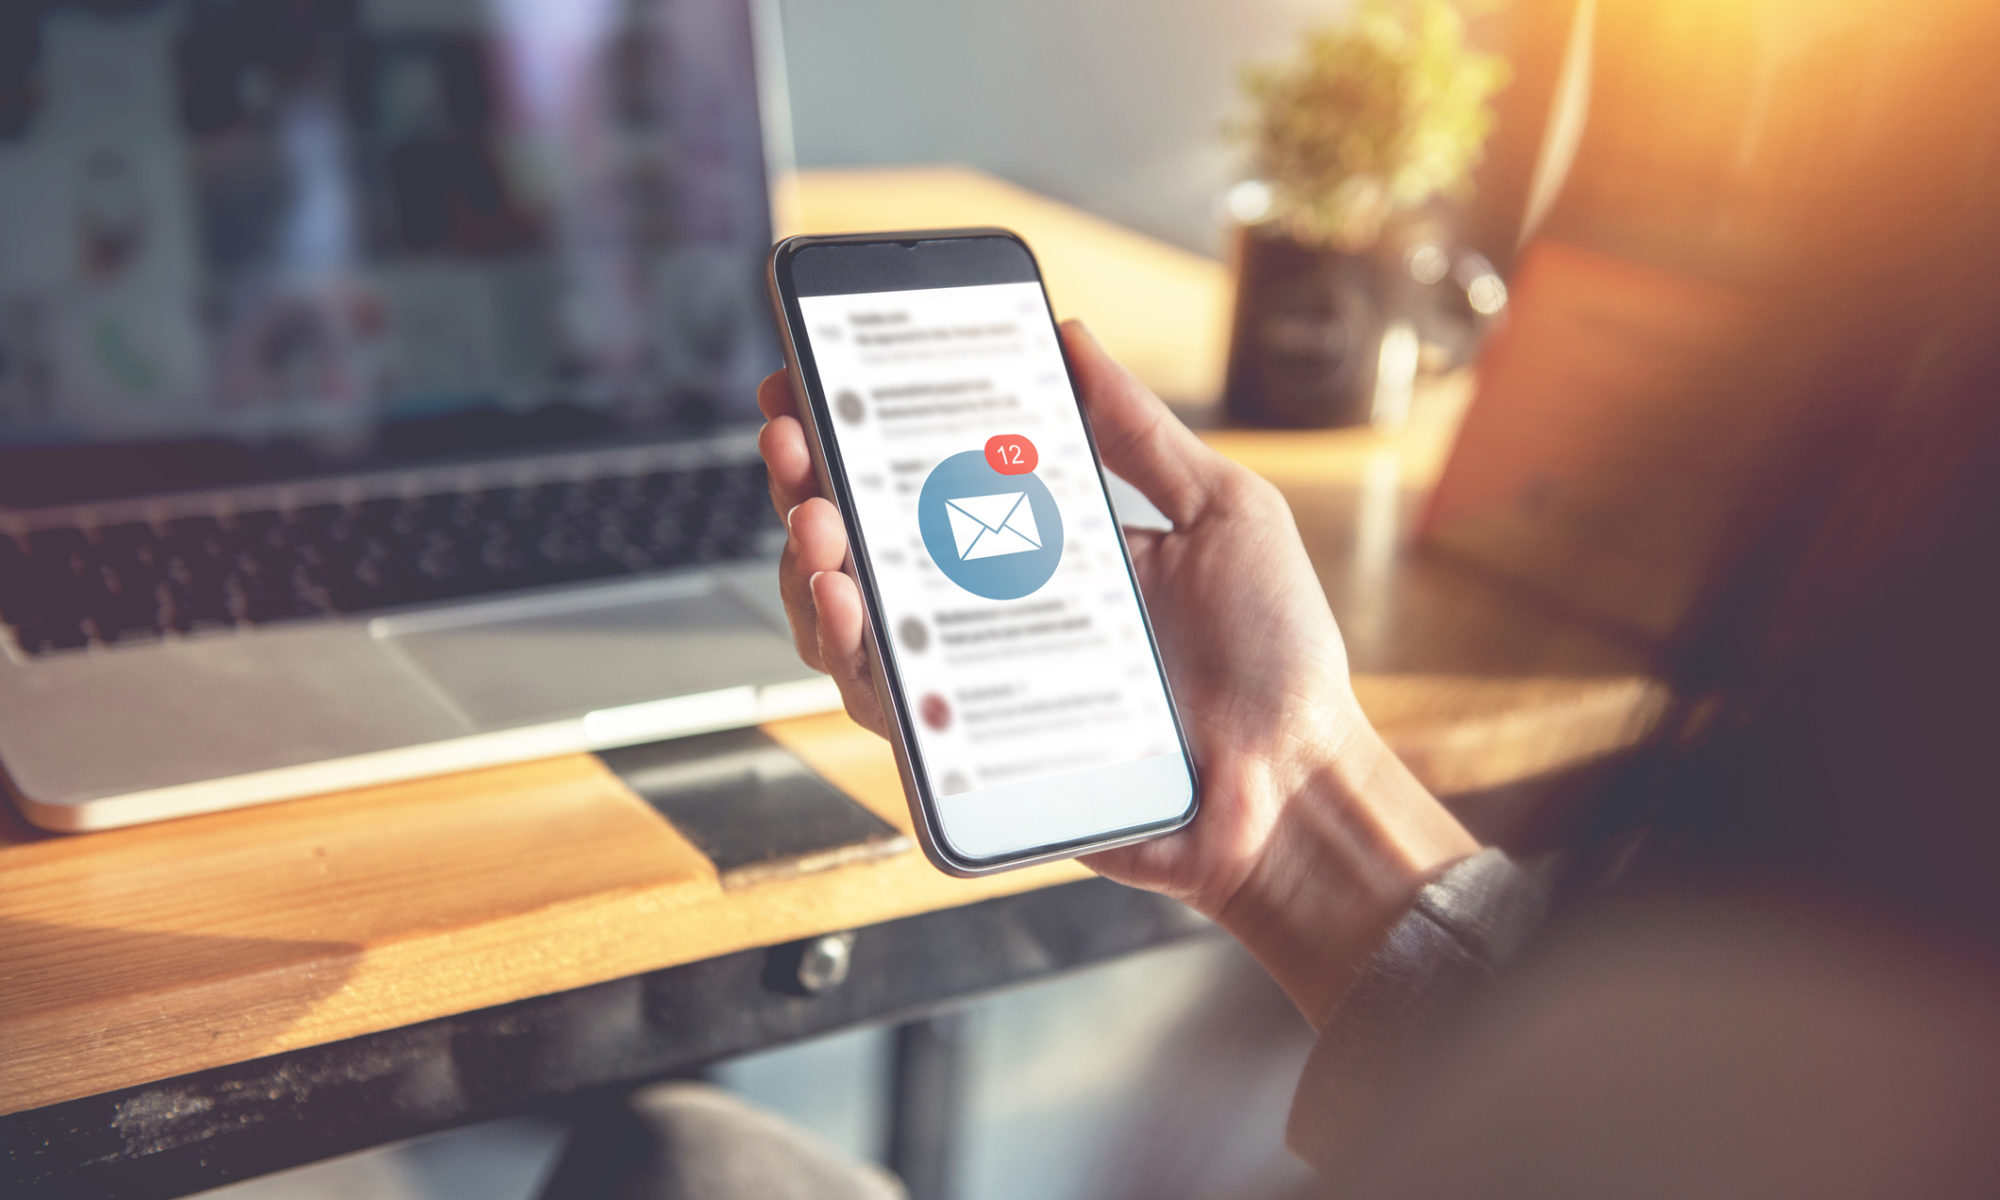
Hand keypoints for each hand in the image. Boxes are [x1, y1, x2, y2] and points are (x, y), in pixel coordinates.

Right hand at [758, 321, 1477, 1024]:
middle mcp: (992, 609)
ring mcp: (973, 681)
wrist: (1296, 784)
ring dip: (810, 565)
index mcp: (1042, 543)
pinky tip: (845, 604)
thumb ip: (1140, 432)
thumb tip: (1070, 335)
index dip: (859, 428)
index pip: (929, 475)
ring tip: (818, 524)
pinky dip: (849, 650)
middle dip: (810, 482)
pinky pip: (883, 702)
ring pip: (849, 623)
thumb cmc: (1275, 656)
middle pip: (866, 542)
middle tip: (793, 436)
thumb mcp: (1222, 513)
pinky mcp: (969, 754)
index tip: (810, 375)